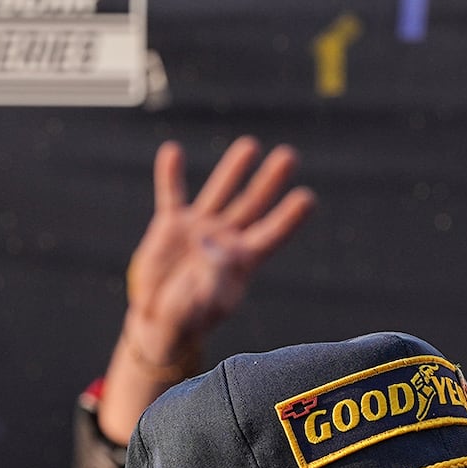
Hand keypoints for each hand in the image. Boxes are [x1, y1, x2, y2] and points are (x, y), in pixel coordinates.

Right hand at [101, 138, 317, 442]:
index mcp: (242, 262)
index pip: (272, 234)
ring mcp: (200, 229)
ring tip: (250, 146)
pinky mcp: (171, 226)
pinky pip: (171, 195)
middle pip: (253, 204)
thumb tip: (213, 258)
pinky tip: (172, 151)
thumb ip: (207, 287)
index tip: (307, 197)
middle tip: (290, 156)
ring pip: (220, 192)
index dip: (289, 217)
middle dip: (270, 180)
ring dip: (233, 169)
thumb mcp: (198, 310)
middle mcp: (226, 240)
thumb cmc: (187, 321)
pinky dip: (170, 175)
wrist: (159, 321)